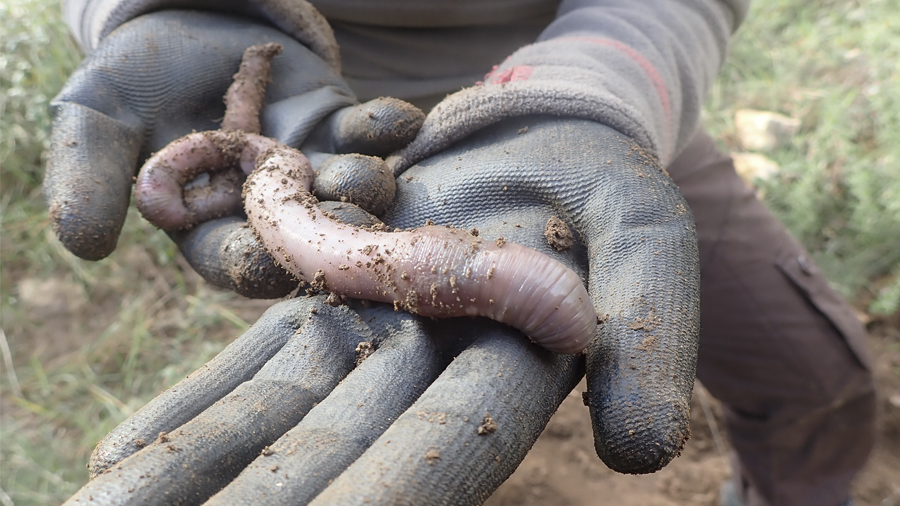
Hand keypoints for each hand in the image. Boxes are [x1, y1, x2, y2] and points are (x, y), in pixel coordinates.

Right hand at [45, 11, 422, 297]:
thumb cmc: (132, 76)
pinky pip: (368, 132)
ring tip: (367, 173)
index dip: (258, 265)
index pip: (238, 260)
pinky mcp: (335, 122)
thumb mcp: (97, 121)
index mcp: (212, 222)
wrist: (184, 17)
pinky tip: (403, 121)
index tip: (277, 260)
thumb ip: (91, 178)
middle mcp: (269, 203)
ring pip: (347, 189)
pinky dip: (386, 127)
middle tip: (350, 227)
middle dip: (330, 234)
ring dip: (364, 185)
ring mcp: (308, 164)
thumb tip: (83, 245)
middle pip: (308, 236)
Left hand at [64, 117, 698, 504]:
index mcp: (509, 372)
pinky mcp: (333, 300)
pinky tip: (128, 452)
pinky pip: (258, 360)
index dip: (384, 496)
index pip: (442, 450)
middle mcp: (430, 374)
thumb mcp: (646, 239)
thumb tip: (643, 454)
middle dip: (262, 503)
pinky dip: (202, 406)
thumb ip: (647, 337)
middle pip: (338, 452)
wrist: (543, 133)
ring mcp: (372, 340)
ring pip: (280, 416)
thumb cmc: (605, 182)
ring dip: (202, 471)